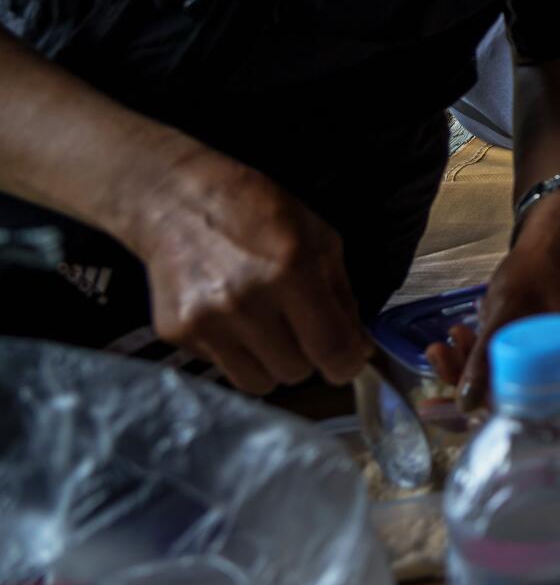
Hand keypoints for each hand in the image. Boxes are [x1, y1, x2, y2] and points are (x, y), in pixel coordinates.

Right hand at [131, 149, 372, 394]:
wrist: (177, 201)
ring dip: (272, 363)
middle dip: (306, 356)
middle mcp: (247, 302)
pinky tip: (231, 318)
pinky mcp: (176, 333)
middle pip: (295, 373)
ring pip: (259, 383)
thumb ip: (342, 297)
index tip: (347, 361)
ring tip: (267, 327)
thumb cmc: (260, 212)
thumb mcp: (319, 239)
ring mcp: (207, 322)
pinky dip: (236, 353)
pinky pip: (223, 368)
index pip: (331, 350)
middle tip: (299, 327)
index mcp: (293, 272)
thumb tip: (359, 348)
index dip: (347, 364)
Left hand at [426, 186, 559, 409]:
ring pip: (499, 380)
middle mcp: (559, 372)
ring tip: (442, 341)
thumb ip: (486, 357)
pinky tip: (458, 334)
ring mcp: (545, 360)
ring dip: (465, 365)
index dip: (475, 412)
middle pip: (505, 397)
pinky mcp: (532, 349)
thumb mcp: (507, 311)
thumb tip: (465, 407)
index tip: (438, 405)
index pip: (519, 410)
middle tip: (435, 356)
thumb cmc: (537, 269)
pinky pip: (501, 364)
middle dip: (463, 381)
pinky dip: (476, 354)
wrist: (552, 238)